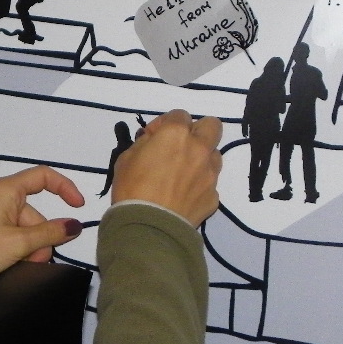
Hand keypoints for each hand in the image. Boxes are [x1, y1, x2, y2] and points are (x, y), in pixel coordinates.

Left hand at [0, 166, 85, 282]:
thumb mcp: (19, 242)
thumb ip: (50, 233)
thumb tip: (75, 225)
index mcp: (8, 189)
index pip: (44, 176)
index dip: (65, 187)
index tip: (78, 207)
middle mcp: (5, 197)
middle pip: (39, 213)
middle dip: (42, 238)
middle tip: (34, 258)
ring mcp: (0, 215)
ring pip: (32, 229)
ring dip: (33, 249)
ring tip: (21, 263)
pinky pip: (20, 236)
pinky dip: (23, 250)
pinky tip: (17, 263)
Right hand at [111, 109, 221, 225]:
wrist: (148, 229)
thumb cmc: (132, 189)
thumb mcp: (127, 158)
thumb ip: (146, 143)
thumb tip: (154, 140)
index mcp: (176, 134)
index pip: (179, 115)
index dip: (165, 123)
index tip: (153, 137)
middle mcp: (199, 149)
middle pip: (212, 126)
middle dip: (197, 131)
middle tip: (180, 145)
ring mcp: (210, 174)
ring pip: (215, 154)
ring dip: (202, 157)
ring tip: (183, 172)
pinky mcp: (214, 196)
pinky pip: (210, 183)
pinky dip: (199, 185)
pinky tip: (184, 195)